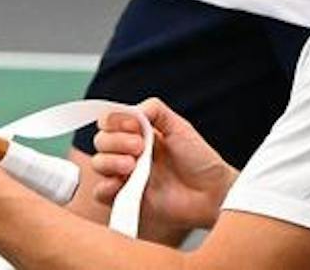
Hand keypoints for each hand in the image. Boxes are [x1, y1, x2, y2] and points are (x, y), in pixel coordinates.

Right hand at [89, 98, 234, 237]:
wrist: (211, 192)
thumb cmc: (199, 159)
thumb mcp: (179, 126)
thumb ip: (154, 110)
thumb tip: (129, 110)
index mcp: (138, 133)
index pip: (109, 122)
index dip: (115, 121)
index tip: (134, 126)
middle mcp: (128, 153)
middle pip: (101, 141)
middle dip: (116, 141)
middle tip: (140, 146)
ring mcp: (126, 176)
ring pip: (98, 164)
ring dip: (110, 161)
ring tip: (133, 165)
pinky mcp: (127, 199)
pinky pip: (101, 194)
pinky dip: (105, 186)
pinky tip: (121, 183)